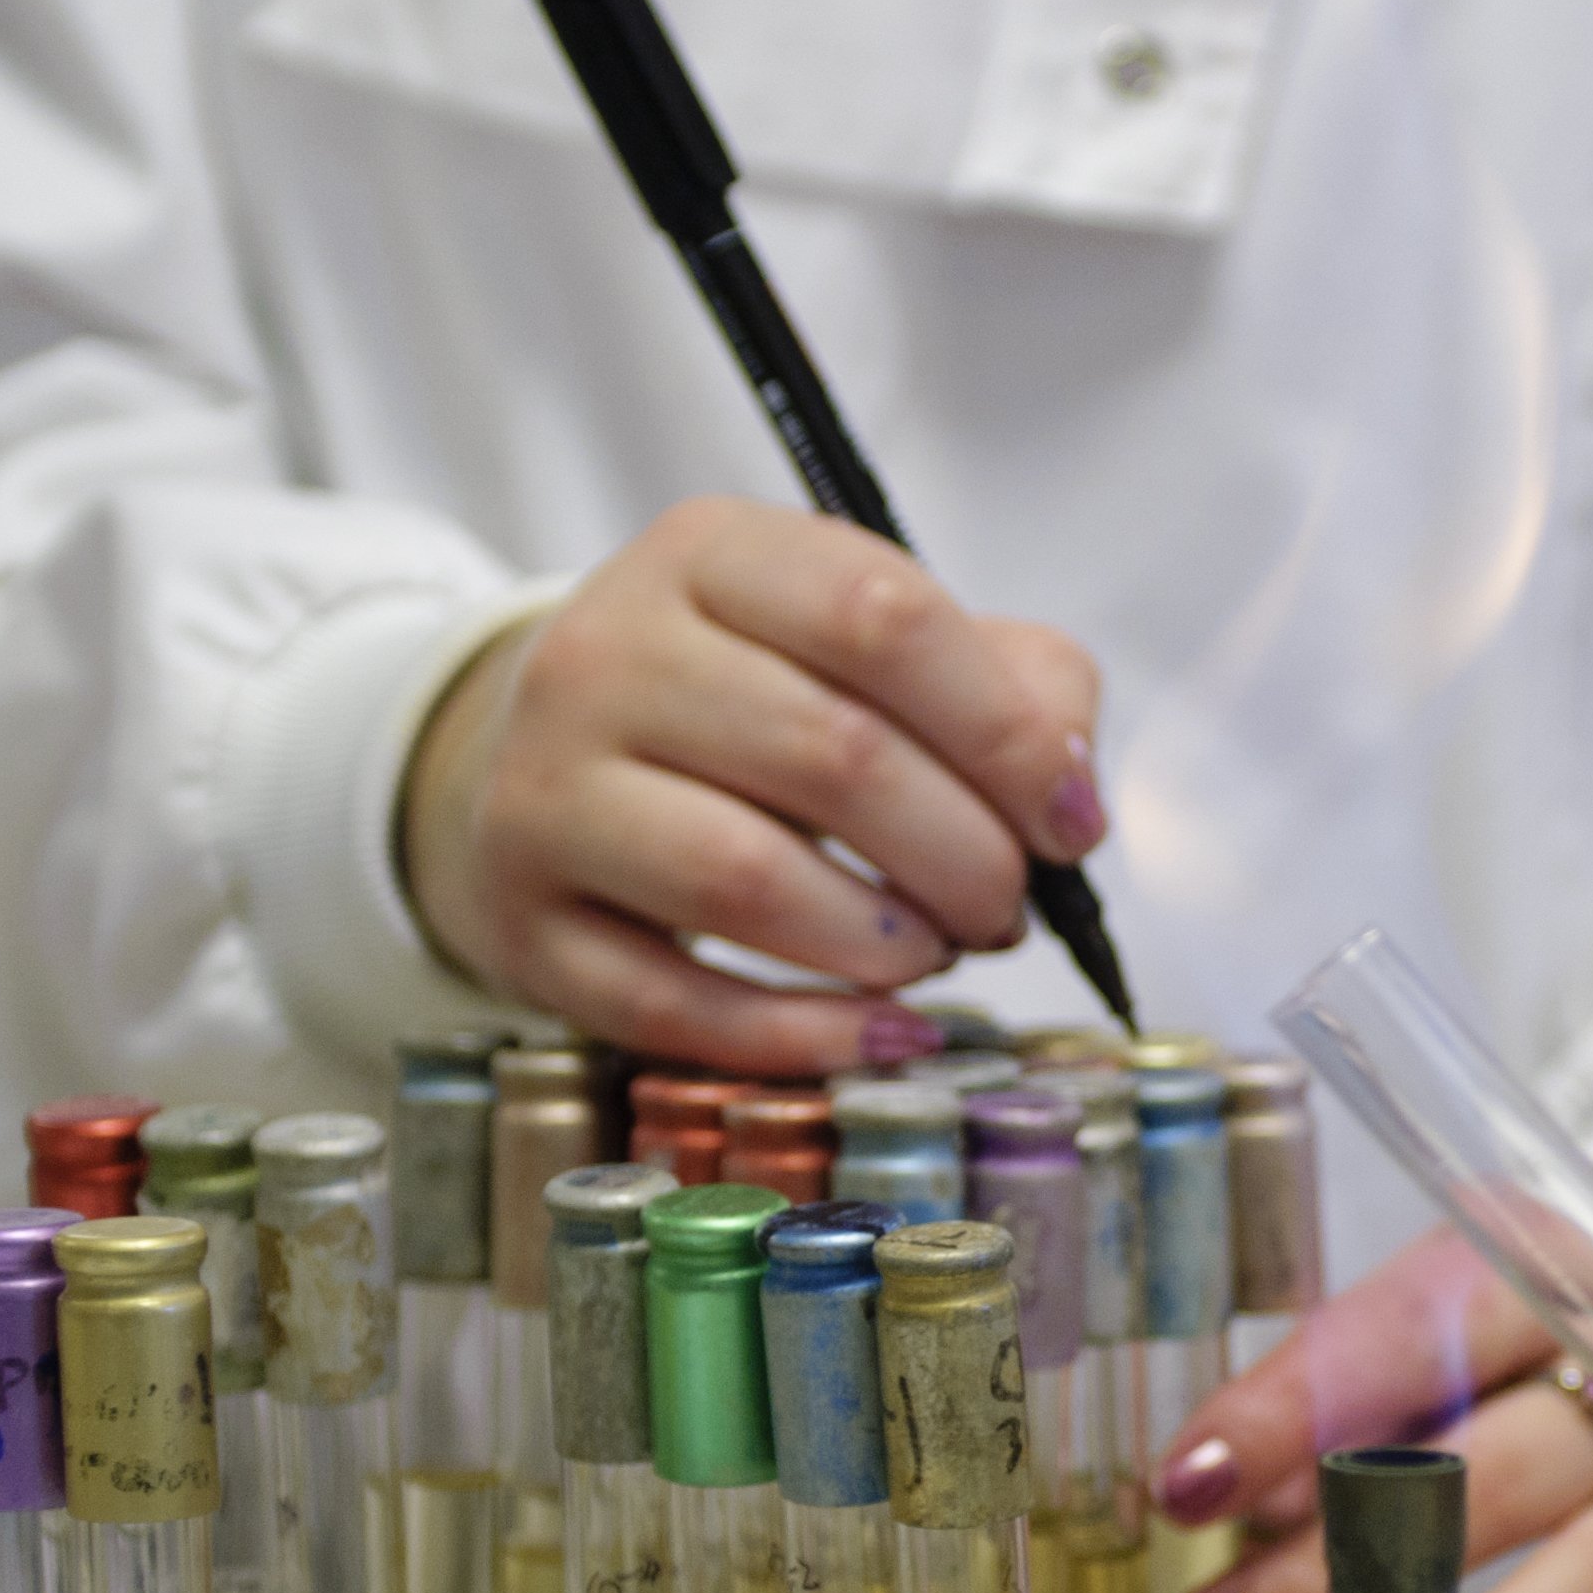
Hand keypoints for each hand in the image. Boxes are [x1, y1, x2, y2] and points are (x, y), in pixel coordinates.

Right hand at [403, 497, 1103, 1076]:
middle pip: (829, 755)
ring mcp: (543, 788)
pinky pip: (672, 1004)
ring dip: (886, 945)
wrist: (557, 760)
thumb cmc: (763, 702)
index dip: (1006, 733)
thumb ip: (1014, 685)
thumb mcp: (880, 647)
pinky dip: (803, 1037)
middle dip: (962, 855)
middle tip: (1005, 907)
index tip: (1071, 823)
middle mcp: (604, 653)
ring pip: (741, 880)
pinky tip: (884, 1034)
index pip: (881, 615)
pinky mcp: (521, 920)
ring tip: (938, 953)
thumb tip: (1069, 801)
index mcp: (709, 555)